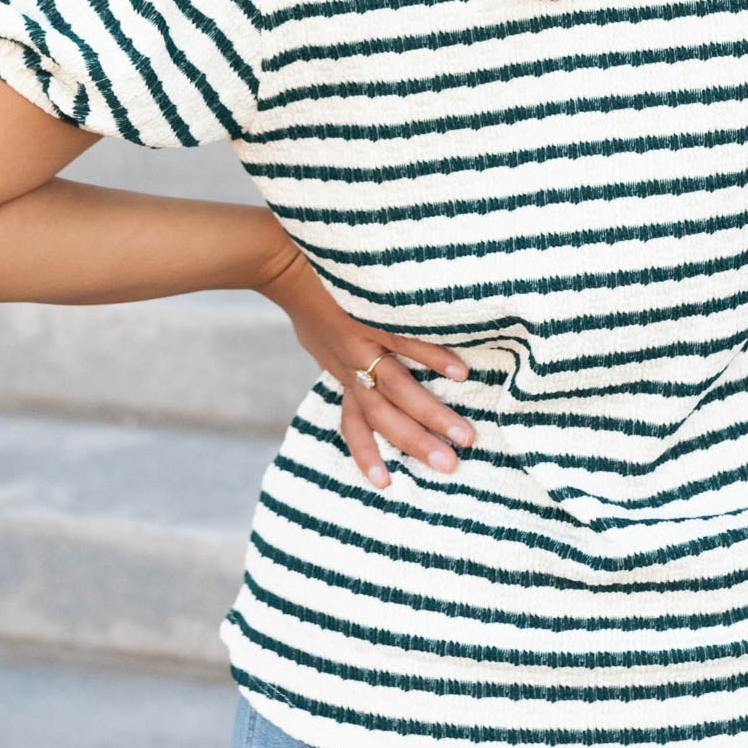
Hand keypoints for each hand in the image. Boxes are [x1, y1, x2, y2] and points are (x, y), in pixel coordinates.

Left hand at [256, 249, 474, 488]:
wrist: (283, 263)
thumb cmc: (306, 299)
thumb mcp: (315, 338)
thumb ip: (334, 354)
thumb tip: (342, 363)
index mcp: (341, 372)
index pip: (353, 423)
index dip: (365, 453)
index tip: (384, 484)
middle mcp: (352, 366)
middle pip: (385, 416)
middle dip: (418, 443)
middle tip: (449, 467)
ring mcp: (365, 344)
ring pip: (400, 389)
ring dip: (433, 415)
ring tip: (464, 436)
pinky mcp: (374, 317)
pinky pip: (408, 342)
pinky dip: (434, 357)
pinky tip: (460, 373)